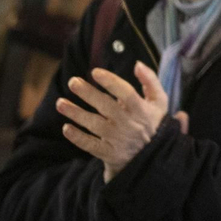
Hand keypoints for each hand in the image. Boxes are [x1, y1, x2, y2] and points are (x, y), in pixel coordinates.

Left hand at [57, 62, 171, 182]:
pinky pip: (90, 145)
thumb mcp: (159, 101)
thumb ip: (150, 80)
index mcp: (142, 110)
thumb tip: (137, 64)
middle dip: (87, 93)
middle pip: (105, 106)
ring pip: (94, 125)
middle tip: (72, 82)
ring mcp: (118, 140)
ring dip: (76, 113)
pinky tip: (66, 128)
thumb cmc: (154, 123)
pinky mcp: (109, 154)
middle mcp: (129, 124)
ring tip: (60, 103)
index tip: (95, 72)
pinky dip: (77, 138)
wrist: (154, 157)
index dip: (110, 82)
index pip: (126, 93)